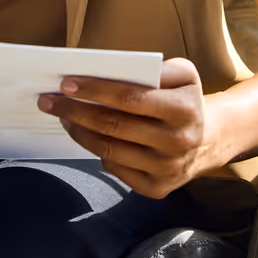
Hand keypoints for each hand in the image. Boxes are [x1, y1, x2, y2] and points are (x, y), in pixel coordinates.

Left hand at [39, 58, 223, 198]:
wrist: (208, 140)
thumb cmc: (185, 99)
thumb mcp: (183, 74)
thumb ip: (155, 68)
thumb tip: (108, 69)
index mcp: (184, 110)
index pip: (130, 98)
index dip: (95, 90)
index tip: (66, 83)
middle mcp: (177, 143)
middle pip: (113, 125)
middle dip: (75, 111)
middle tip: (48, 100)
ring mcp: (167, 170)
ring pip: (109, 150)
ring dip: (79, 131)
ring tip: (62, 117)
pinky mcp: (156, 189)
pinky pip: (115, 169)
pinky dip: (96, 151)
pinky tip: (85, 135)